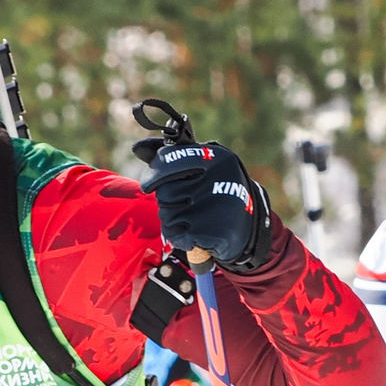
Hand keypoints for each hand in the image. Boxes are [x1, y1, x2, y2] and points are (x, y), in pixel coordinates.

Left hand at [131, 135, 270, 270]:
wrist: (249, 227)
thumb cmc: (217, 191)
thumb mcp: (201, 166)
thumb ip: (171, 156)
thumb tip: (137, 147)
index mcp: (216, 157)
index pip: (169, 160)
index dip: (154, 175)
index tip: (149, 186)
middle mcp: (217, 178)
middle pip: (165, 191)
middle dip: (169, 201)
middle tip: (188, 204)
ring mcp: (215, 205)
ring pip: (167, 214)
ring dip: (173, 220)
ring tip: (194, 219)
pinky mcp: (212, 231)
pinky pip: (175, 234)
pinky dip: (181, 237)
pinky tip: (196, 234)